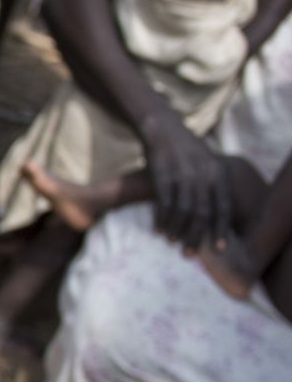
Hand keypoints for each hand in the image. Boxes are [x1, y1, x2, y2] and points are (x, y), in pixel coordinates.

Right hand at [139, 112, 229, 250]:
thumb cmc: (186, 149)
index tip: (219, 248)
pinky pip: (164, 201)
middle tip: (190, 253)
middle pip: (202, 212)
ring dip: (177, 229)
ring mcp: (182, 173)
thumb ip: (213, 185)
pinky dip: (161, 218)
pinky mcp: (162, 173)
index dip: (221, 229)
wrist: (163, 127)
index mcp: (218, 172)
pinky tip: (158, 229)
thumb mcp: (207, 163)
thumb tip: (214, 215)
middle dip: (197, 235)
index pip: (222, 206)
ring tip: (172, 242)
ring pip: (183, 210)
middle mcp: (203, 174)